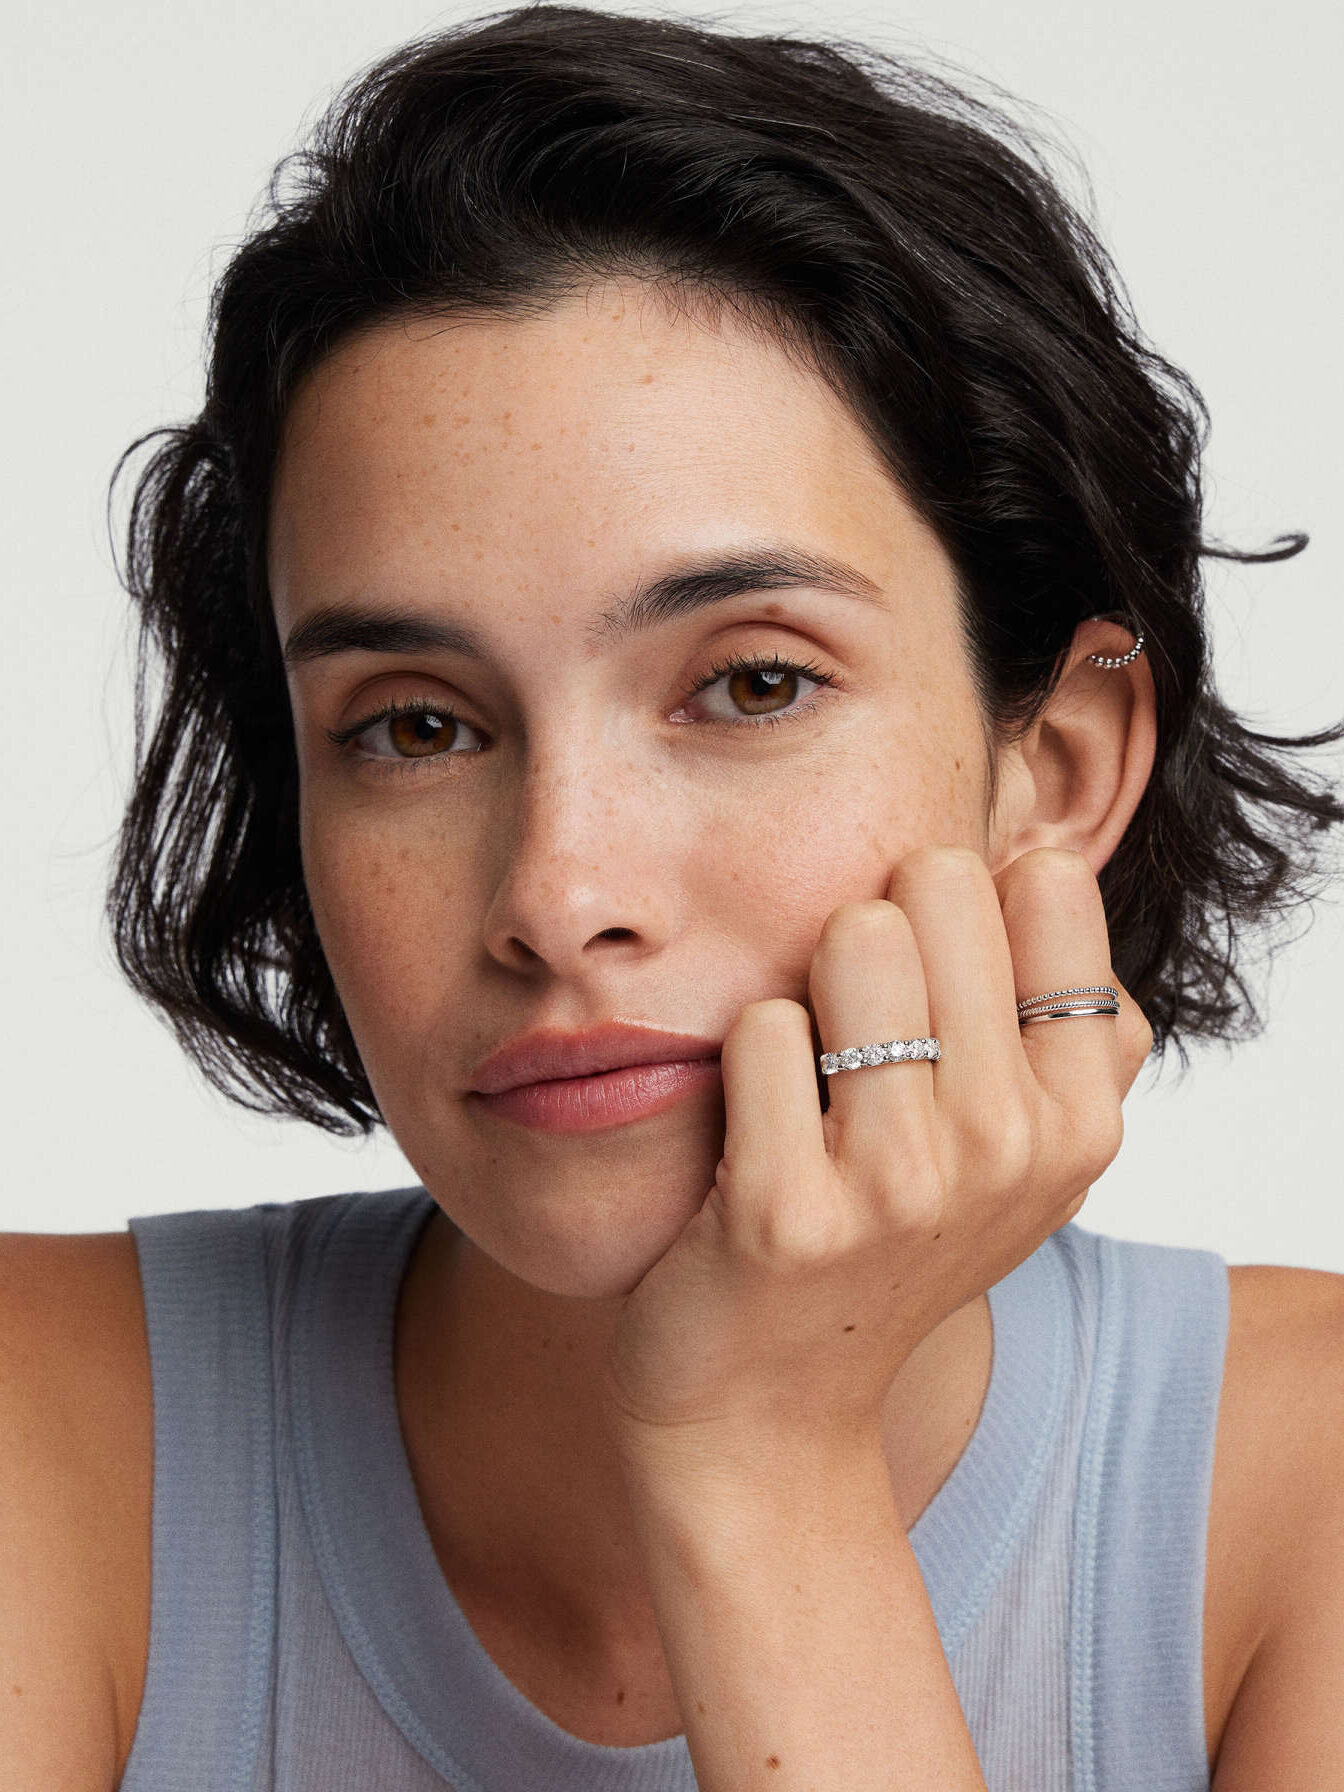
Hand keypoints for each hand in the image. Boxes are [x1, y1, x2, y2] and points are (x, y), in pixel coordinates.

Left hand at [601, 845, 1152, 1466]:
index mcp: (1080, 1116)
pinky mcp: (788, 1213)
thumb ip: (1068, 1023)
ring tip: (808, 1071)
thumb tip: (1044, 858)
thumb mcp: (1020, 1154)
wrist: (764, 1407)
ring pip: (854, 938)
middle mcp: (1011, 1146)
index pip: (1044, 883)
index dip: (964, 899)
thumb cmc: (884, 1244)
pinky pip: (760, 1026)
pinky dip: (741, 1053)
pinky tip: (752, 1129)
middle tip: (854, 1026)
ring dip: (809, 981)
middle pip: (938, 886)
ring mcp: (903, 1185)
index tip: (930, 976)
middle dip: (878, 925)